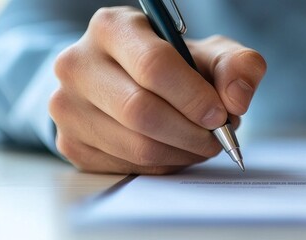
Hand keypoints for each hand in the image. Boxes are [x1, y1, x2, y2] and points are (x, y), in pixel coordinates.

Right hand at [50, 7, 266, 173]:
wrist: (134, 83)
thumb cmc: (177, 66)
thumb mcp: (213, 53)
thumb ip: (238, 66)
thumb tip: (236, 99)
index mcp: (112, 27)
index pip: (154, 66)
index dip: (194, 98)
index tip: (220, 114)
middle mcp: (77, 63)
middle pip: (141, 111)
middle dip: (192, 132)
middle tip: (217, 136)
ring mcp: (67, 106)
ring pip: (136, 145)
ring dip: (183, 152)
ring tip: (203, 143)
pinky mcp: (70, 143)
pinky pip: (127, 166)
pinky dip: (164, 165)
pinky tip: (176, 150)